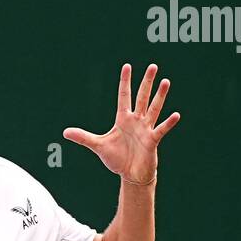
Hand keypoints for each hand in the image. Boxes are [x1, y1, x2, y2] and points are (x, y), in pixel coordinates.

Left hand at [63, 63, 178, 183]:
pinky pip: (161, 129)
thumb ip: (83, 137)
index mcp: (123, 119)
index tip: (127, 66)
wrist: (130, 175)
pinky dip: (168, 123)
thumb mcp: (98, 146)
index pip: (124, 96)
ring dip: (159, 96)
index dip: (125, 82)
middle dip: (146, 82)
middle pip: (141, 97)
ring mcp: (145, 129)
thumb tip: (64, 132)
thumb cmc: (117, 159)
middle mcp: (136, 120)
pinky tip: (175, 115)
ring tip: (165, 81)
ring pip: (153, 108)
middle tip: (153, 66)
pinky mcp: (152, 141)